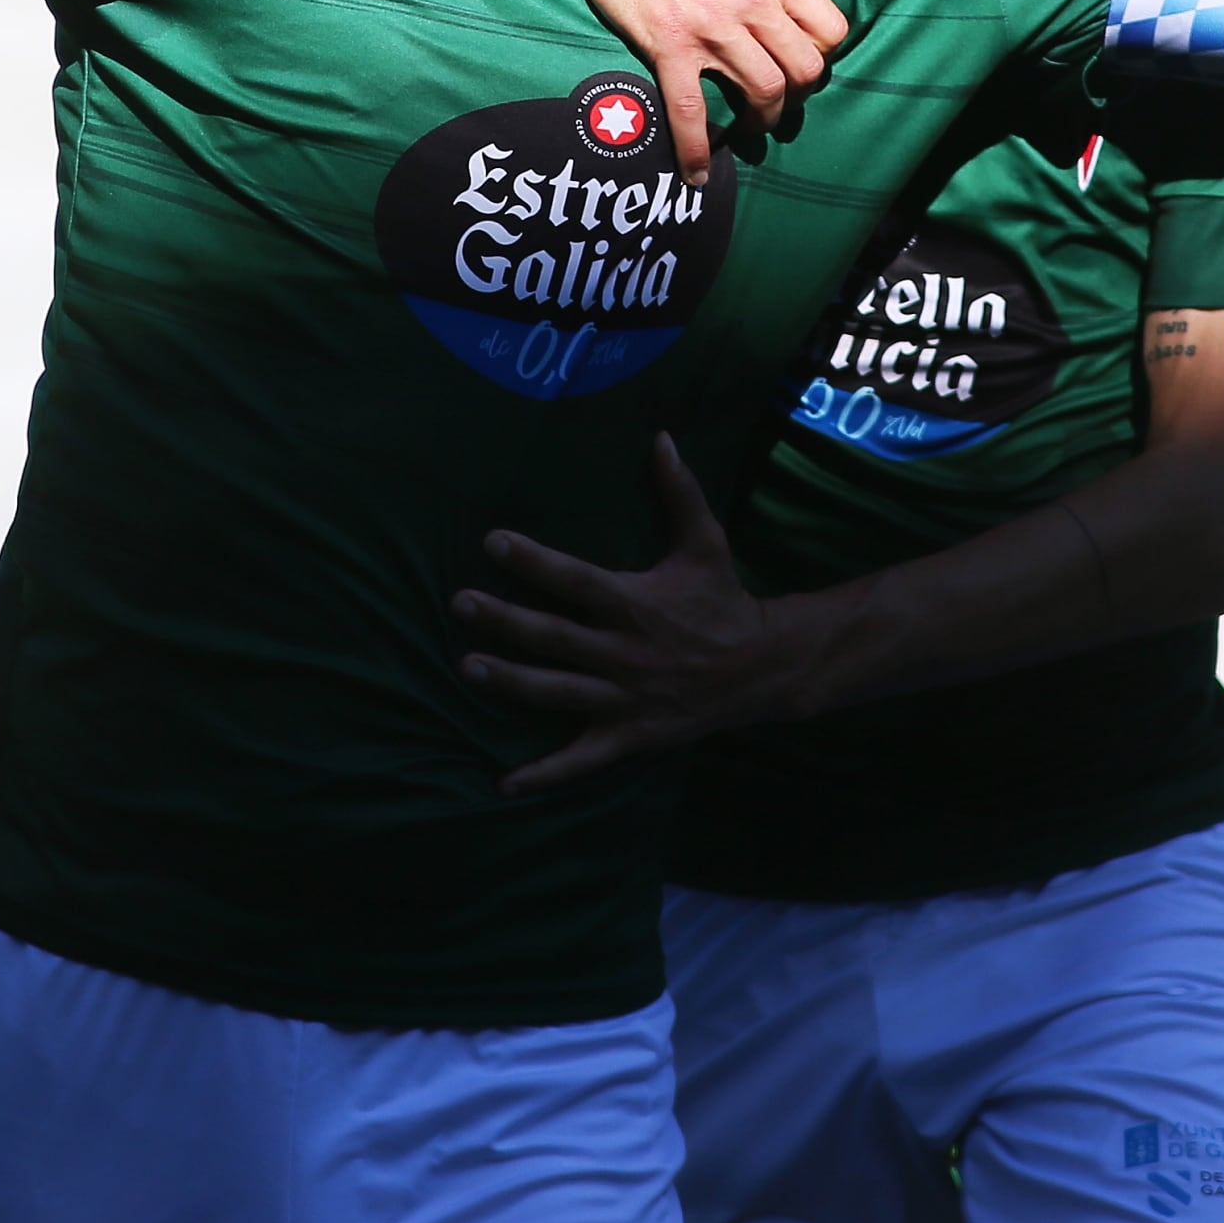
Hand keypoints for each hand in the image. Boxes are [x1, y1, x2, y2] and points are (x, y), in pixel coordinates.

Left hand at [455, 435, 799, 792]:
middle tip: (460, 604)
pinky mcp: (628, 736)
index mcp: (635, 603)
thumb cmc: (723, 601)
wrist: (762, 669)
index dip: (533, 562)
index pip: (575, 579)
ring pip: (557, 692)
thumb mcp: (705, 543)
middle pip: (555, 637)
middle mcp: (624, 652)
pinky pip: (580, 759)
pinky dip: (544, 775)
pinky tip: (504, 784)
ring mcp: (623, 698)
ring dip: (511, 683)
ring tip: (468, 669)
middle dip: (506, 621)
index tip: (491, 542)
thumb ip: (680, 492)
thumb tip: (661, 438)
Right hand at [550, 0, 852, 183]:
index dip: (821, 52)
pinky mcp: (669, 45)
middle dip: (797, 93)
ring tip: (749, 128)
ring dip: (761, 120)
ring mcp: (712, 28)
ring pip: (764, 93)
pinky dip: (697, 148)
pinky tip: (695, 173)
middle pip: (805, 70)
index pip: (829, 29)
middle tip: (778, 98)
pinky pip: (690, 110)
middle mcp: (752, 2)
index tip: (800, 57)